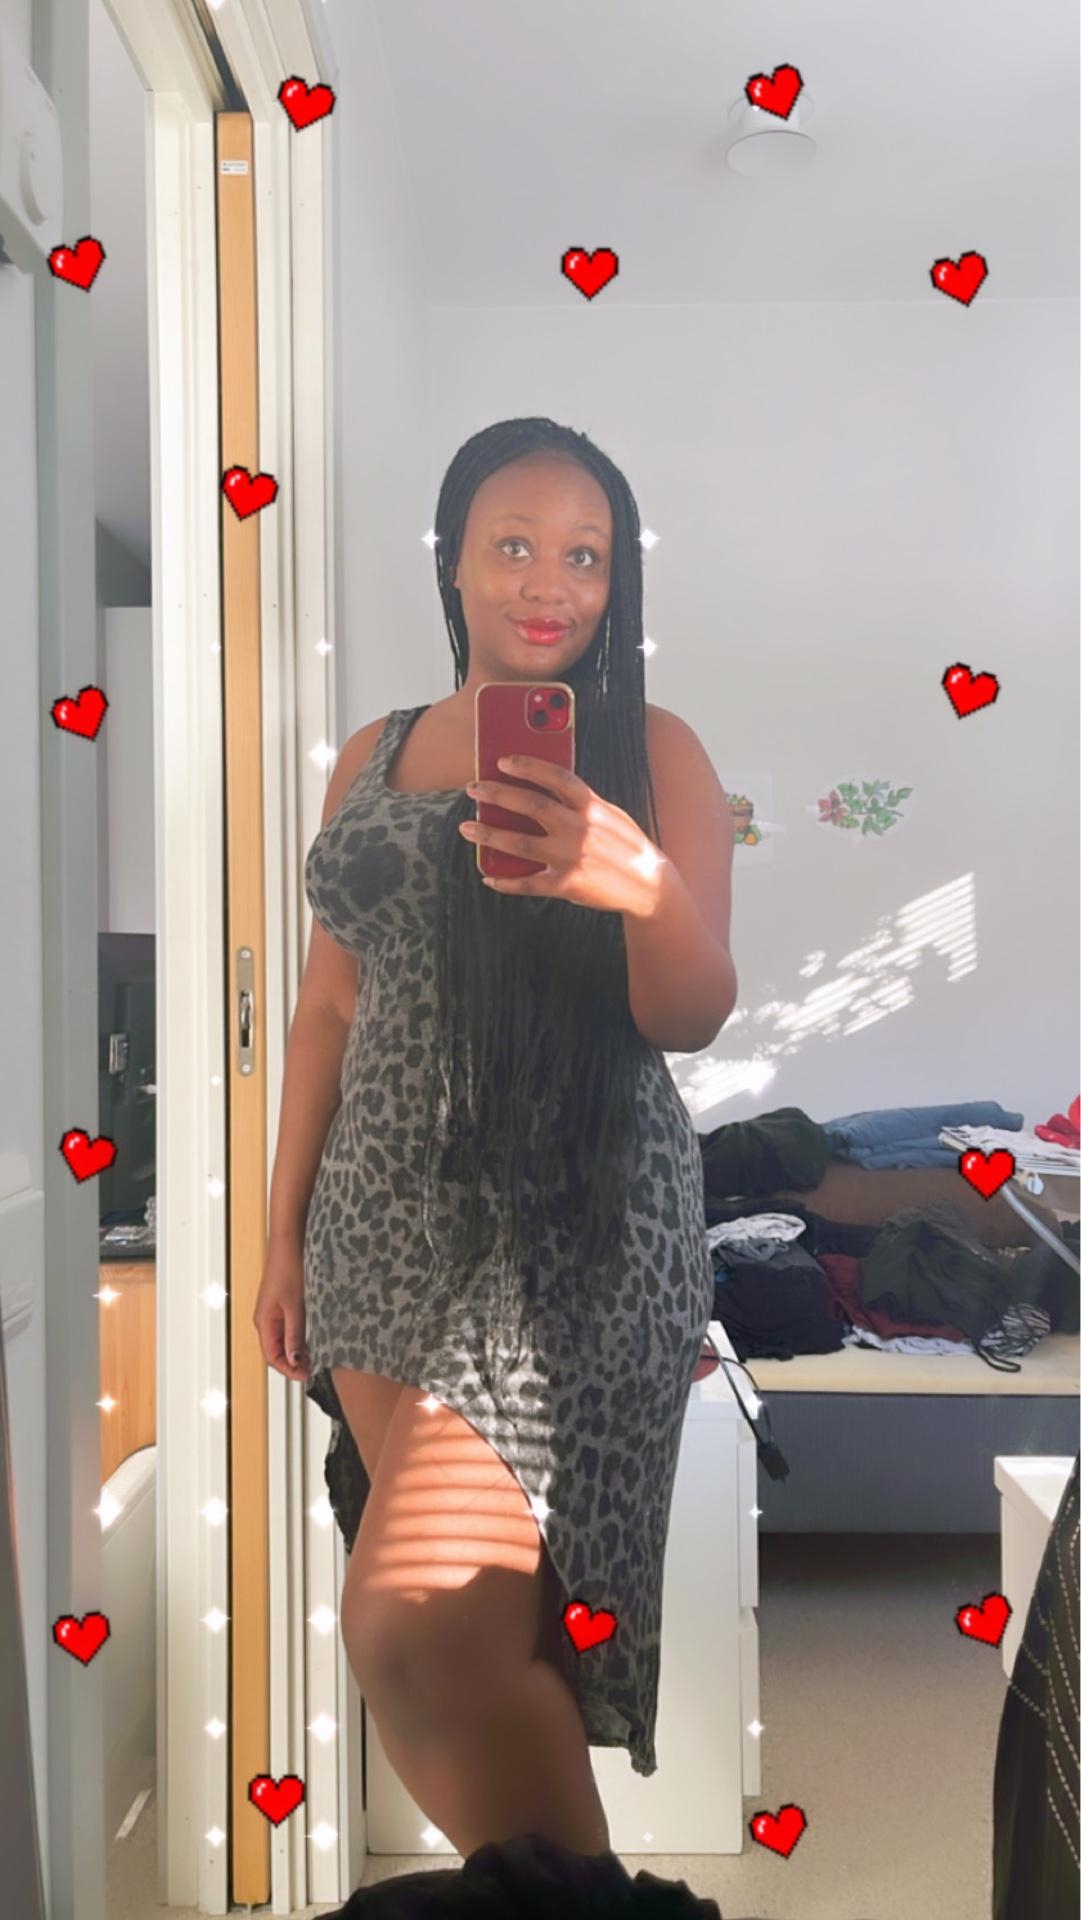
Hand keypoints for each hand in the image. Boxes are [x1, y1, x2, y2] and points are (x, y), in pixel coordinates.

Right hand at [252, 1238, 310, 1382]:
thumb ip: (294, 1335)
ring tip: (316, 1356)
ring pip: (282, 1340)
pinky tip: (312, 1338)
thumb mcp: (295, 1306)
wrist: (289, 1243)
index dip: (289, 1370)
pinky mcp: (281, 1304)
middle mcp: (265, 1319)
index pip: (273, 1357)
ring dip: (296, 1351)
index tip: (307, 1376)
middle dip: (293, 1364)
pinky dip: (298, 1338)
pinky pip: (287, 1328)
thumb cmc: (288, 1269)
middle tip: (314, 1369)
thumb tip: (294, 1360)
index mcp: (264, 1322)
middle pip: (276, 1351)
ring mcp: (273, 1312)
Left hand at [459, 754, 666, 919]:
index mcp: (592, 807)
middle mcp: (580, 829)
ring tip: (468, 827)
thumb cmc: (626, 846)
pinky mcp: (566, 885)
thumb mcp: (611, 815)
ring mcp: (571, 858)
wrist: (649, 886)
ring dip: (489, 834)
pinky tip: (489, 877)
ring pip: (519, 844)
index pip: (556, 777)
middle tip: (474, 788)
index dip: (527, 766)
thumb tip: (543, 788)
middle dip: (497, 794)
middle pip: (530, 805)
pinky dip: (506, 882)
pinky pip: (527, 883)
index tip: (502, 761)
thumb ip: (580, 802)